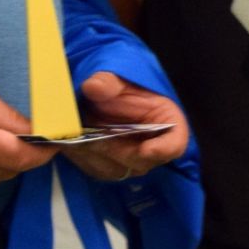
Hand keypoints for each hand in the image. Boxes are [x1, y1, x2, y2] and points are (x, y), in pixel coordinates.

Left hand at [62, 71, 193, 180]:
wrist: (101, 98)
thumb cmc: (120, 89)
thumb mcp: (117, 80)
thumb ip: (108, 82)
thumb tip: (93, 86)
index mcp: (167, 123)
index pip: (174, 144)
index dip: (163, 149)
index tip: (146, 149)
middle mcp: (153, 150)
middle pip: (138, 161)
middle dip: (114, 146)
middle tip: (93, 125)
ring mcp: (132, 163)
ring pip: (113, 168)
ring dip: (94, 150)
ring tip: (80, 127)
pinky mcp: (110, 169)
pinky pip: (95, 168)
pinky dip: (82, 154)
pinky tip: (74, 138)